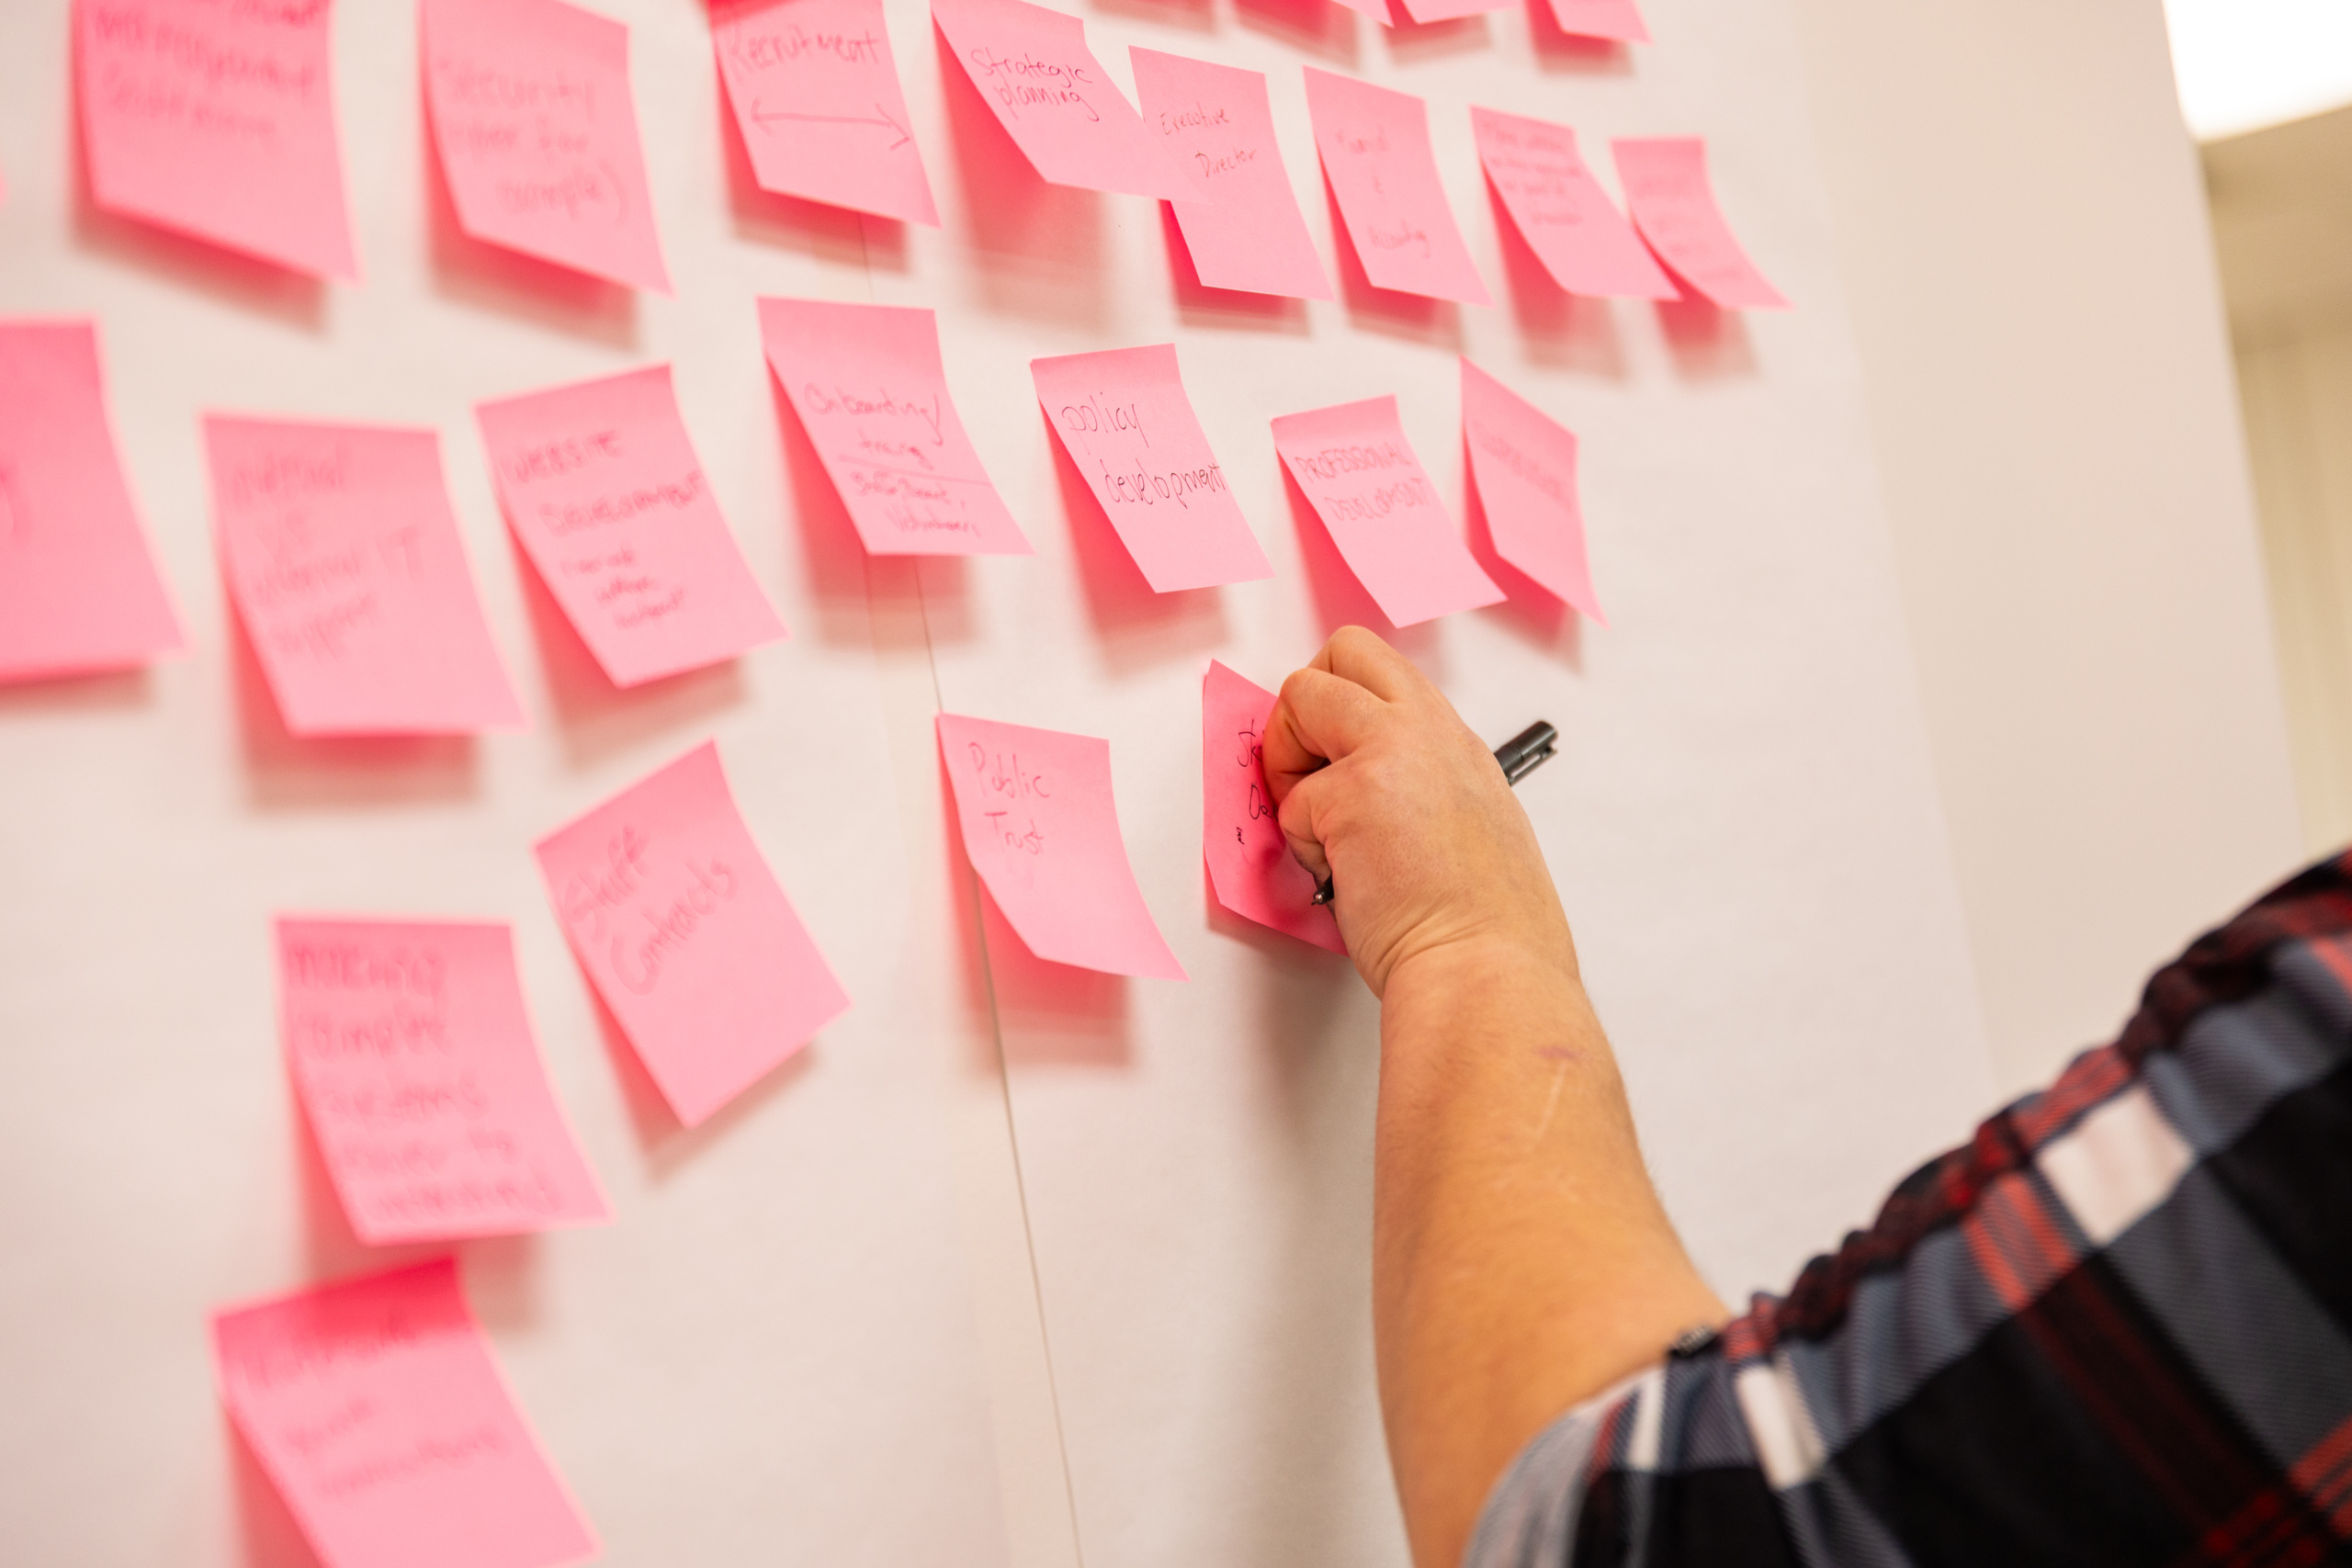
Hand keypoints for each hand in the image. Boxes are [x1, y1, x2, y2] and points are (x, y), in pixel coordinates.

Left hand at [1262, 627, 1576, 997]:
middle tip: (1310, 773)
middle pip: (1344, 651)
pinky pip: (1290, 798)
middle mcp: (1430, 734)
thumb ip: (1421, 790)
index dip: (1343, 708)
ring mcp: (1390, 754)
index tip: (1337, 760)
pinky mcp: (1351, 794)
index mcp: (1459, 747)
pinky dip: (1302, 841)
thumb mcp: (1472, 829)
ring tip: (1326, 830)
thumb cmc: (1482, 930)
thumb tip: (1361, 791)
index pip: (1386, 676)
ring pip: (1300, 695)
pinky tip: (1344, 875)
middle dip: (1306, 703)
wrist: (1486, 973)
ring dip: (1291, 762)